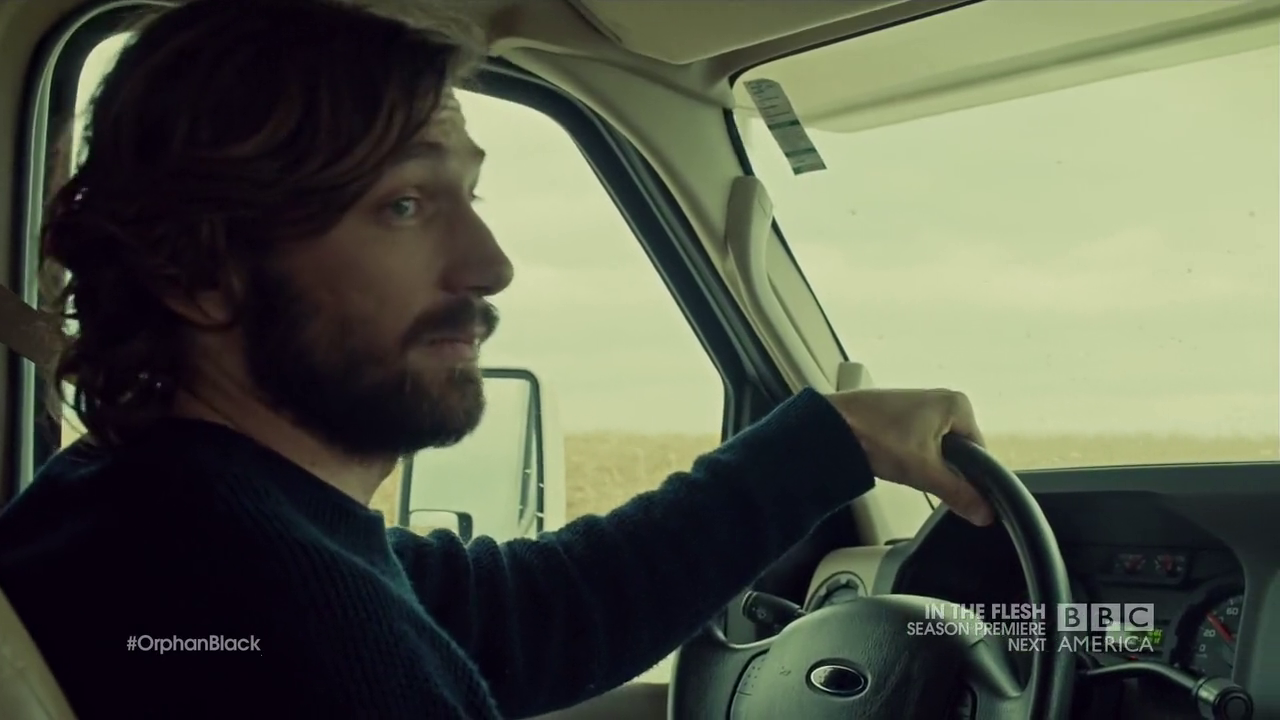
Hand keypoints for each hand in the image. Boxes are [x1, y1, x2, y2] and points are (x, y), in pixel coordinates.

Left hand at [824, 389, 993, 525]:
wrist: (832, 425)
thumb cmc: (880, 439)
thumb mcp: (924, 472)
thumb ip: (958, 493)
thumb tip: (985, 514)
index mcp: (958, 404)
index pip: (980, 452)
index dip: (972, 477)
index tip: (959, 495)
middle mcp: (943, 398)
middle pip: (960, 450)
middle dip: (946, 469)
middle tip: (926, 481)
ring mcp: (921, 403)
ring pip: (938, 447)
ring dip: (928, 463)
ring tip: (909, 470)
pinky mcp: (902, 412)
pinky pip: (921, 440)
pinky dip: (914, 455)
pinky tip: (898, 461)